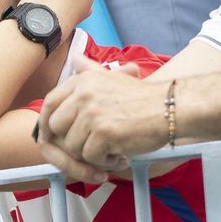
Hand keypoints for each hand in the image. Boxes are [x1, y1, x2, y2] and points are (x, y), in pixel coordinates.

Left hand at [37, 70, 169, 182]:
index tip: (56, 134)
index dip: (49, 121)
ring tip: (112, 150)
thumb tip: (76, 59)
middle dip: (70, 142)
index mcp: (82, 81)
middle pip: (56, 127)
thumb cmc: (144, 97)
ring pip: (73, 146)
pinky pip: (91, 158)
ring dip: (91, 155)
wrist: (171, 108)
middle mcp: (83, 95)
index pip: (49, 102)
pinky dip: (105, 162)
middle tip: (90, 146)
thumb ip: (90, 71)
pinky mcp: (103, 134)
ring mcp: (92, 114)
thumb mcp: (113, 77)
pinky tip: (120, 156)